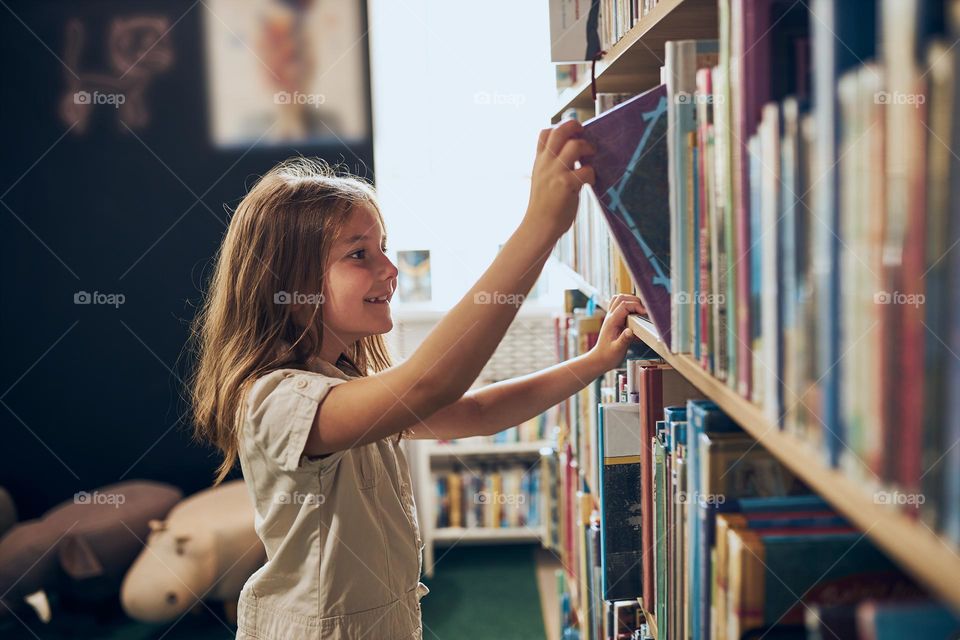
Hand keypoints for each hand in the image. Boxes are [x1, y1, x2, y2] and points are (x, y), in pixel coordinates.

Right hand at [523, 119, 595, 239]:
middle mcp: (546, 163)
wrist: (539, 226)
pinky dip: (592, 174)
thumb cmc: (544, 206)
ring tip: (590, 159)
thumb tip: (573, 151)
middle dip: (576, 127)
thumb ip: (552, 165)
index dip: (560, 127)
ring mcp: (555, 173)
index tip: (571, 136)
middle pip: (560, 131)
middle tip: (585, 136)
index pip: (545, 132)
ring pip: (575, 145)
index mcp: (539, 161)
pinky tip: (590, 182)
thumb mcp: (542, 179)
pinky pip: (586, 170)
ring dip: (588, 149)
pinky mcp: (566, 185)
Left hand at [587, 294, 645, 370]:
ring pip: (619, 298)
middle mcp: (610, 316)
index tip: (645, 313)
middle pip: (621, 297)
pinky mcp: (614, 319)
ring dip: (630, 300)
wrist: (600, 359)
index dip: (636, 306)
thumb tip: (631, 331)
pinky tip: (634, 312)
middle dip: (635, 300)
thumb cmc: (608, 356)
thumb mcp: (618, 350)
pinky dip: (627, 304)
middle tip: (644, 311)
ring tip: (640, 309)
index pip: (624, 305)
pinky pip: (618, 305)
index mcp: (612, 322)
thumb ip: (624, 340)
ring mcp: (611, 317)